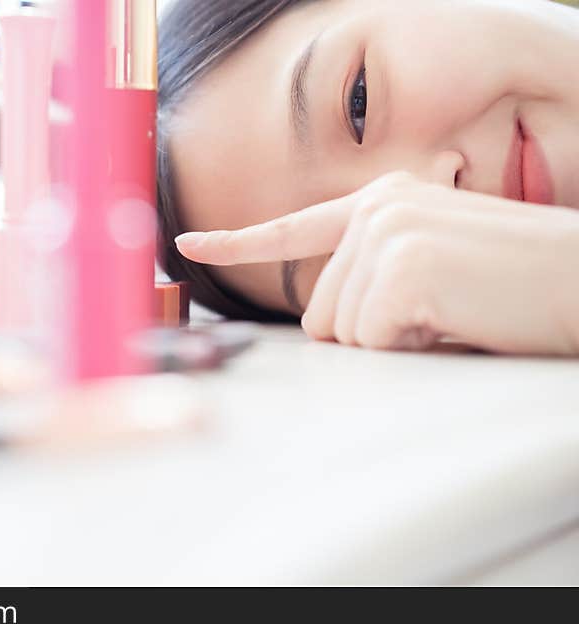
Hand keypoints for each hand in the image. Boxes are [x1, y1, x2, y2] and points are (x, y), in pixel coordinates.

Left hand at [175, 171, 578, 354]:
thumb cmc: (510, 283)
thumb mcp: (431, 260)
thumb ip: (372, 271)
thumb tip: (329, 320)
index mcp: (380, 203)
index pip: (293, 227)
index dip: (235, 242)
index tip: (188, 244)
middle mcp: (376, 208)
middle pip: (320, 311)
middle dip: (371, 331)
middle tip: (436, 310)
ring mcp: (387, 234)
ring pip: (343, 331)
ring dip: (396, 339)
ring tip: (450, 309)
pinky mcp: (403, 269)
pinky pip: (372, 340)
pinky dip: (414, 346)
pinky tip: (456, 317)